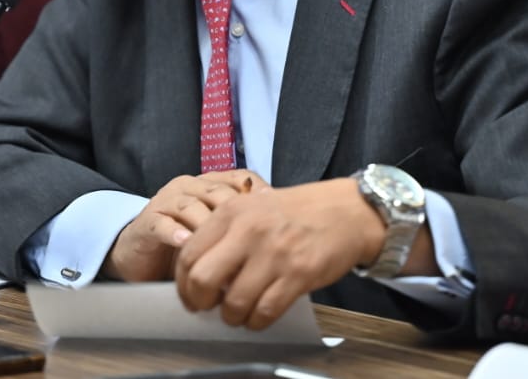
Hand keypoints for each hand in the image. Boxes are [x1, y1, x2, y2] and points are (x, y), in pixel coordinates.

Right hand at [103, 170, 266, 282]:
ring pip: (190, 207)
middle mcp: (189, 187)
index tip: (275, 210)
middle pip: (217, 192)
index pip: (238, 178)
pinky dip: (175, 233)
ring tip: (224, 245)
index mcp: (209, 184)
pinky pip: (162, 224)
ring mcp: (166, 201)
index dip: (257, 192)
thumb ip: (241, 228)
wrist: (140, 254)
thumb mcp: (218, 233)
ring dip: (207, 226)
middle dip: (236, 212)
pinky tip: (186, 243)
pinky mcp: (147, 221)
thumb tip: (279, 234)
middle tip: (254, 233)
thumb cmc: (186, 242)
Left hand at [174, 177, 430, 329]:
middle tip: (207, 308)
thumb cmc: (295, 211)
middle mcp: (248, 231)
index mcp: (231, 212)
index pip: (189, 254)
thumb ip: (224, 233)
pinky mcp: (298, 274)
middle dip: (200, 302)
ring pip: (234, 302)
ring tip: (238, 314)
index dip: (183, 283)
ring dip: (232, 317)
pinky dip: (257, 321)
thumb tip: (198, 272)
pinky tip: (259, 316)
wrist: (345, 211)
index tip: (190, 295)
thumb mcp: (252, 206)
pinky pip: (265, 311)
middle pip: (203, 279)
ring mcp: (274, 254)